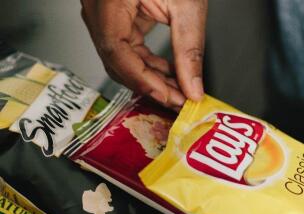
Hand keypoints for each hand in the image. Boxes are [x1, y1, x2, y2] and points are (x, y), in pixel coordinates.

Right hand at [81, 0, 206, 108]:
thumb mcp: (187, 7)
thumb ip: (190, 52)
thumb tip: (192, 88)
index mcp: (109, 1)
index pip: (118, 54)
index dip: (145, 83)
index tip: (172, 99)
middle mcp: (98, 7)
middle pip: (116, 60)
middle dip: (150, 84)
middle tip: (179, 100)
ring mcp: (103, 10)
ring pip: (120, 57)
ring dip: (149, 76)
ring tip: (179, 89)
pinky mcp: (116, 13)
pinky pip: (126, 45)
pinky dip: (147, 61)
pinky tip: (169, 71)